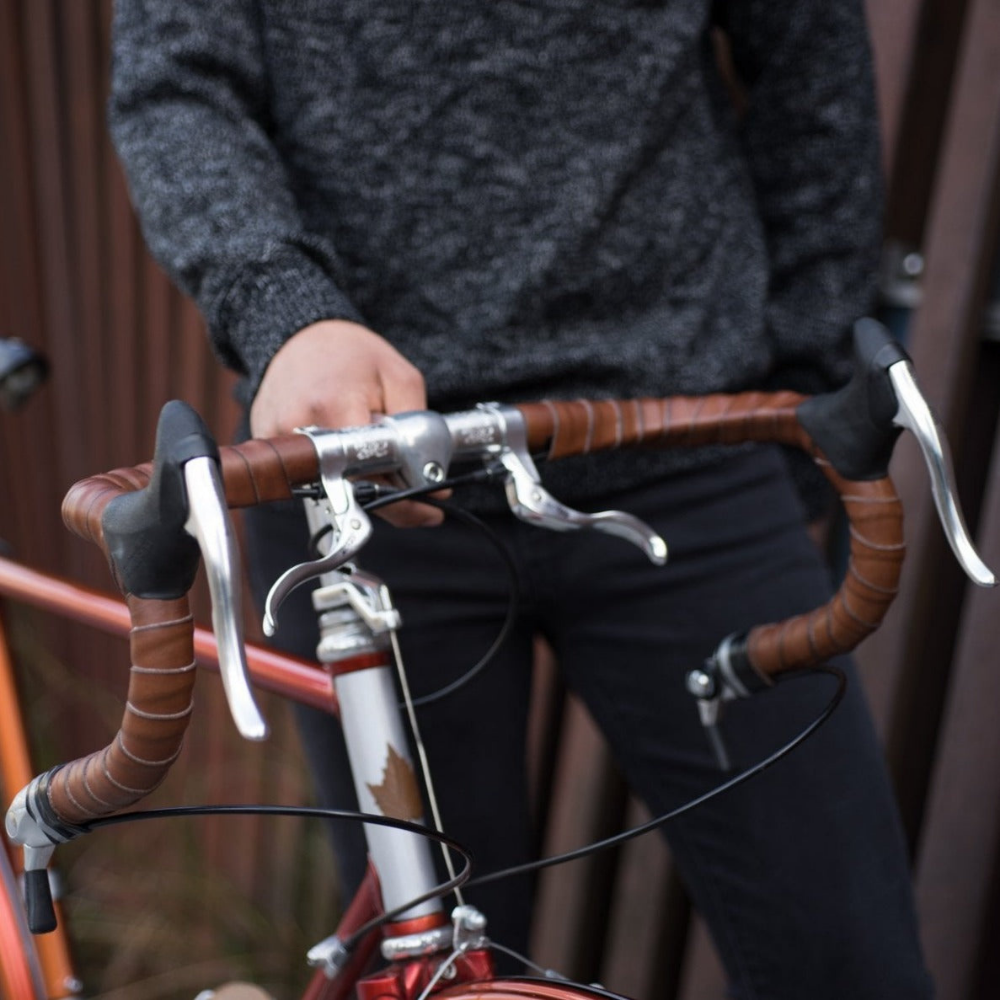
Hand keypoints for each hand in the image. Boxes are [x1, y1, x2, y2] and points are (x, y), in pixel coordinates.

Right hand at [250, 319, 443, 525]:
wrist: (301, 335)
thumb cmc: (352, 353)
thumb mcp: (402, 380)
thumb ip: (416, 428)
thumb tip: (429, 481)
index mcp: (335, 407)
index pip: (369, 476)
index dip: (401, 497)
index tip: (426, 507)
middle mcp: (299, 426)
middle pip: (347, 487)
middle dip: (379, 487)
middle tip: (396, 469)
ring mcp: (275, 436)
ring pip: (325, 482)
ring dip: (352, 474)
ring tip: (357, 439)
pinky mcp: (264, 440)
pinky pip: (304, 470)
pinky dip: (327, 464)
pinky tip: (333, 437)